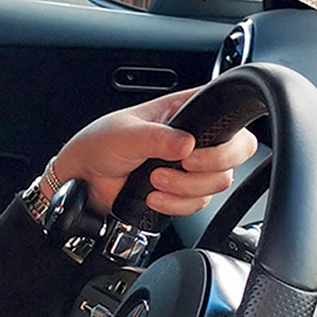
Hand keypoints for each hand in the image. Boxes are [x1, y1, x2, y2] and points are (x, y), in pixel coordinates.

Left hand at [50, 88, 259, 216]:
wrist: (83, 179)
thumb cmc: (99, 144)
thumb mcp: (125, 134)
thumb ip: (156, 138)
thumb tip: (186, 143)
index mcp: (185, 111)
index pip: (230, 121)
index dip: (225, 142)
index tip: (192, 153)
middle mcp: (193, 138)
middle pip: (233, 157)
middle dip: (204, 171)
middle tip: (177, 167)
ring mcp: (190, 167)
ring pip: (216, 184)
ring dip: (184, 190)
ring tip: (154, 181)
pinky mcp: (181, 192)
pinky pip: (198, 204)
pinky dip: (176, 205)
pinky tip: (153, 197)